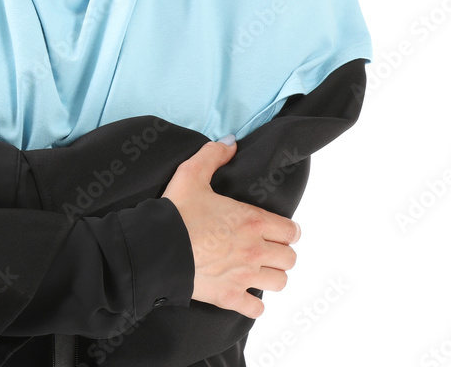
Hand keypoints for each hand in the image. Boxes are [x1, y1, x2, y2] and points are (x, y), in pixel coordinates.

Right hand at [161, 140, 299, 318]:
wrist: (158, 248)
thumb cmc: (176, 211)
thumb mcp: (192, 173)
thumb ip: (214, 155)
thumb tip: (231, 143)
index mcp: (252, 220)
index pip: (291, 231)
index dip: (287, 229)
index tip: (276, 229)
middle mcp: (255, 250)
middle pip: (290, 258)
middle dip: (281, 252)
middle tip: (267, 247)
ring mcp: (244, 276)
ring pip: (280, 282)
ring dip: (272, 275)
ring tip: (258, 268)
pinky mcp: (229, 297)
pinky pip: (257, 308)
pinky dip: (254, 302)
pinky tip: (245, 292)